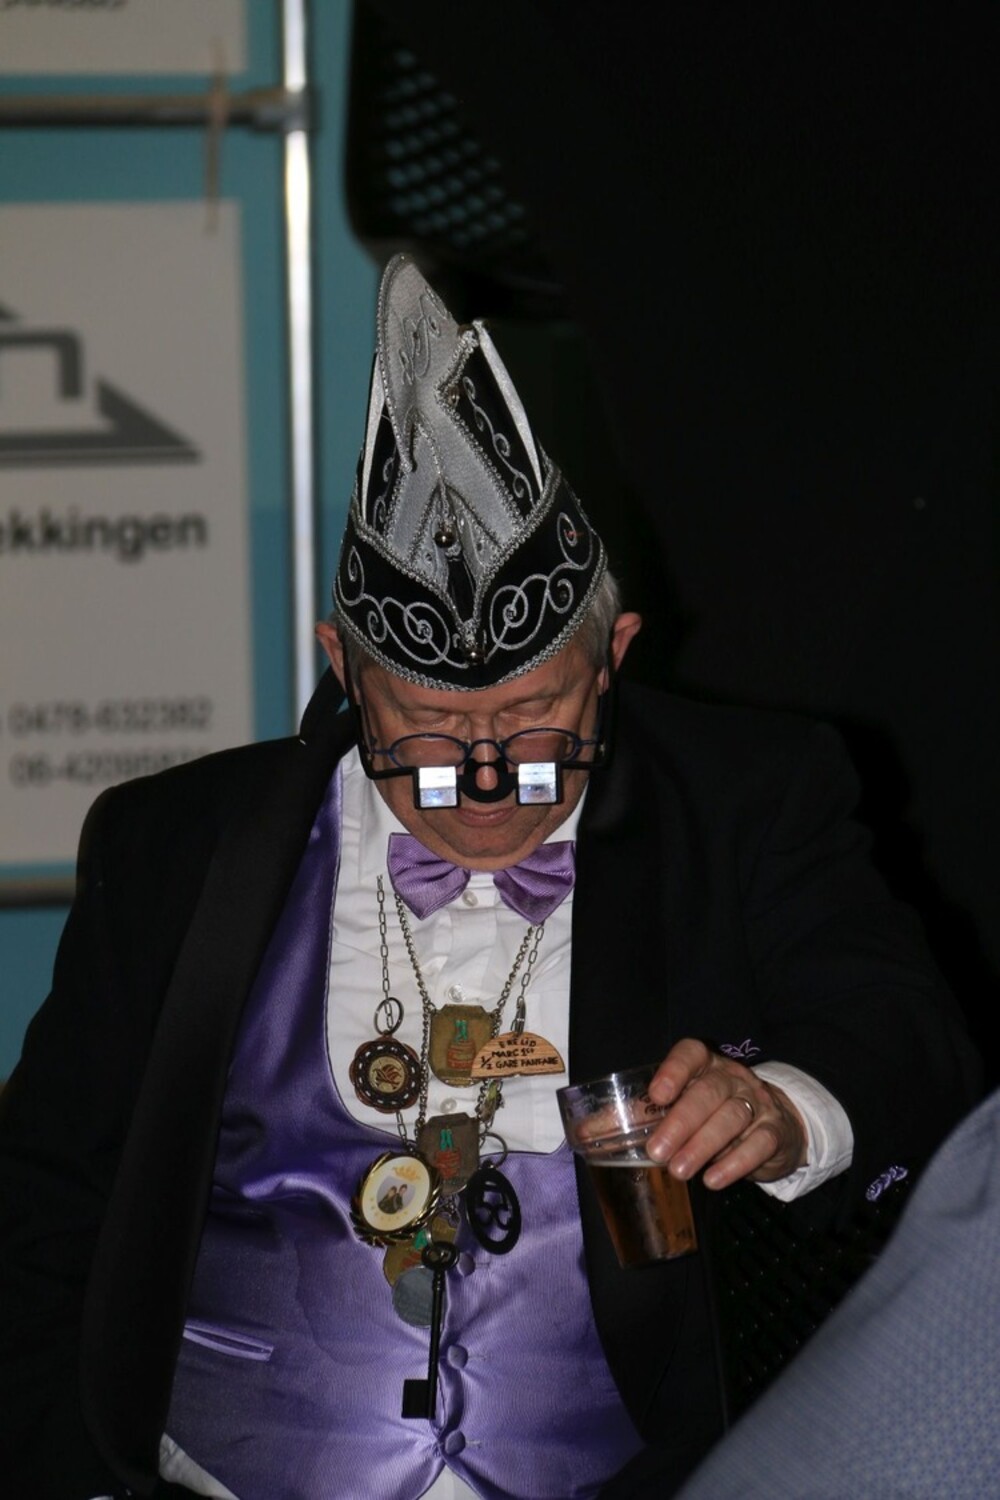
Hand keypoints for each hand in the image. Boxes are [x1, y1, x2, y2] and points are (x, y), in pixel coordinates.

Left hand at [645, 1038, 806, 1188]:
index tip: (657, 1096)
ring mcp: (757, 1102)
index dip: (674, 1070)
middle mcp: (733, 1078)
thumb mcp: (685, 1104)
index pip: (692, 1053)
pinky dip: (735, 1163)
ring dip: (702, 1145)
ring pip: (732, 1117)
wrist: (778, 1123)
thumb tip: (593, 1129)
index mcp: (706, 1065)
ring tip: (679, 1171)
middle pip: (709, 1091)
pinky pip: (759, 1144)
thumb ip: (643, 1113)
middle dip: (681, 1122)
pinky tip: (713, 1180)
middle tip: (656, 1152)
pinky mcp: (775, 1131)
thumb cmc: (716, 1112)